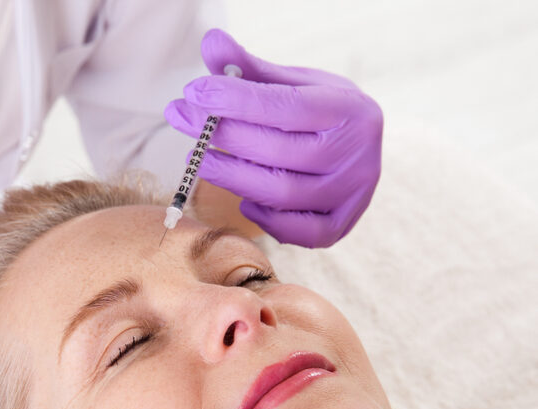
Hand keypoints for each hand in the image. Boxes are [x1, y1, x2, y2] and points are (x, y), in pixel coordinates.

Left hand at [165, 29, 383, 247]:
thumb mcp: (293, 84)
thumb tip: (210, 42)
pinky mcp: (341, 226)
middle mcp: (357, 154)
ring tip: (198, 159)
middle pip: (276, 152)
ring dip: (229, 176)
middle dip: (221, 135)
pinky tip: (242, 198)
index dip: (235, 100)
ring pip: (279, 193)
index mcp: (350, 110)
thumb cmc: (319, 112)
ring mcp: (351, 194)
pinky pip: (295, 231)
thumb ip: (251, 70)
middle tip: (183, 119)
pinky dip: (263, 218)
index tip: (193, 91)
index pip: (284, 107)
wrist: (359, 148)